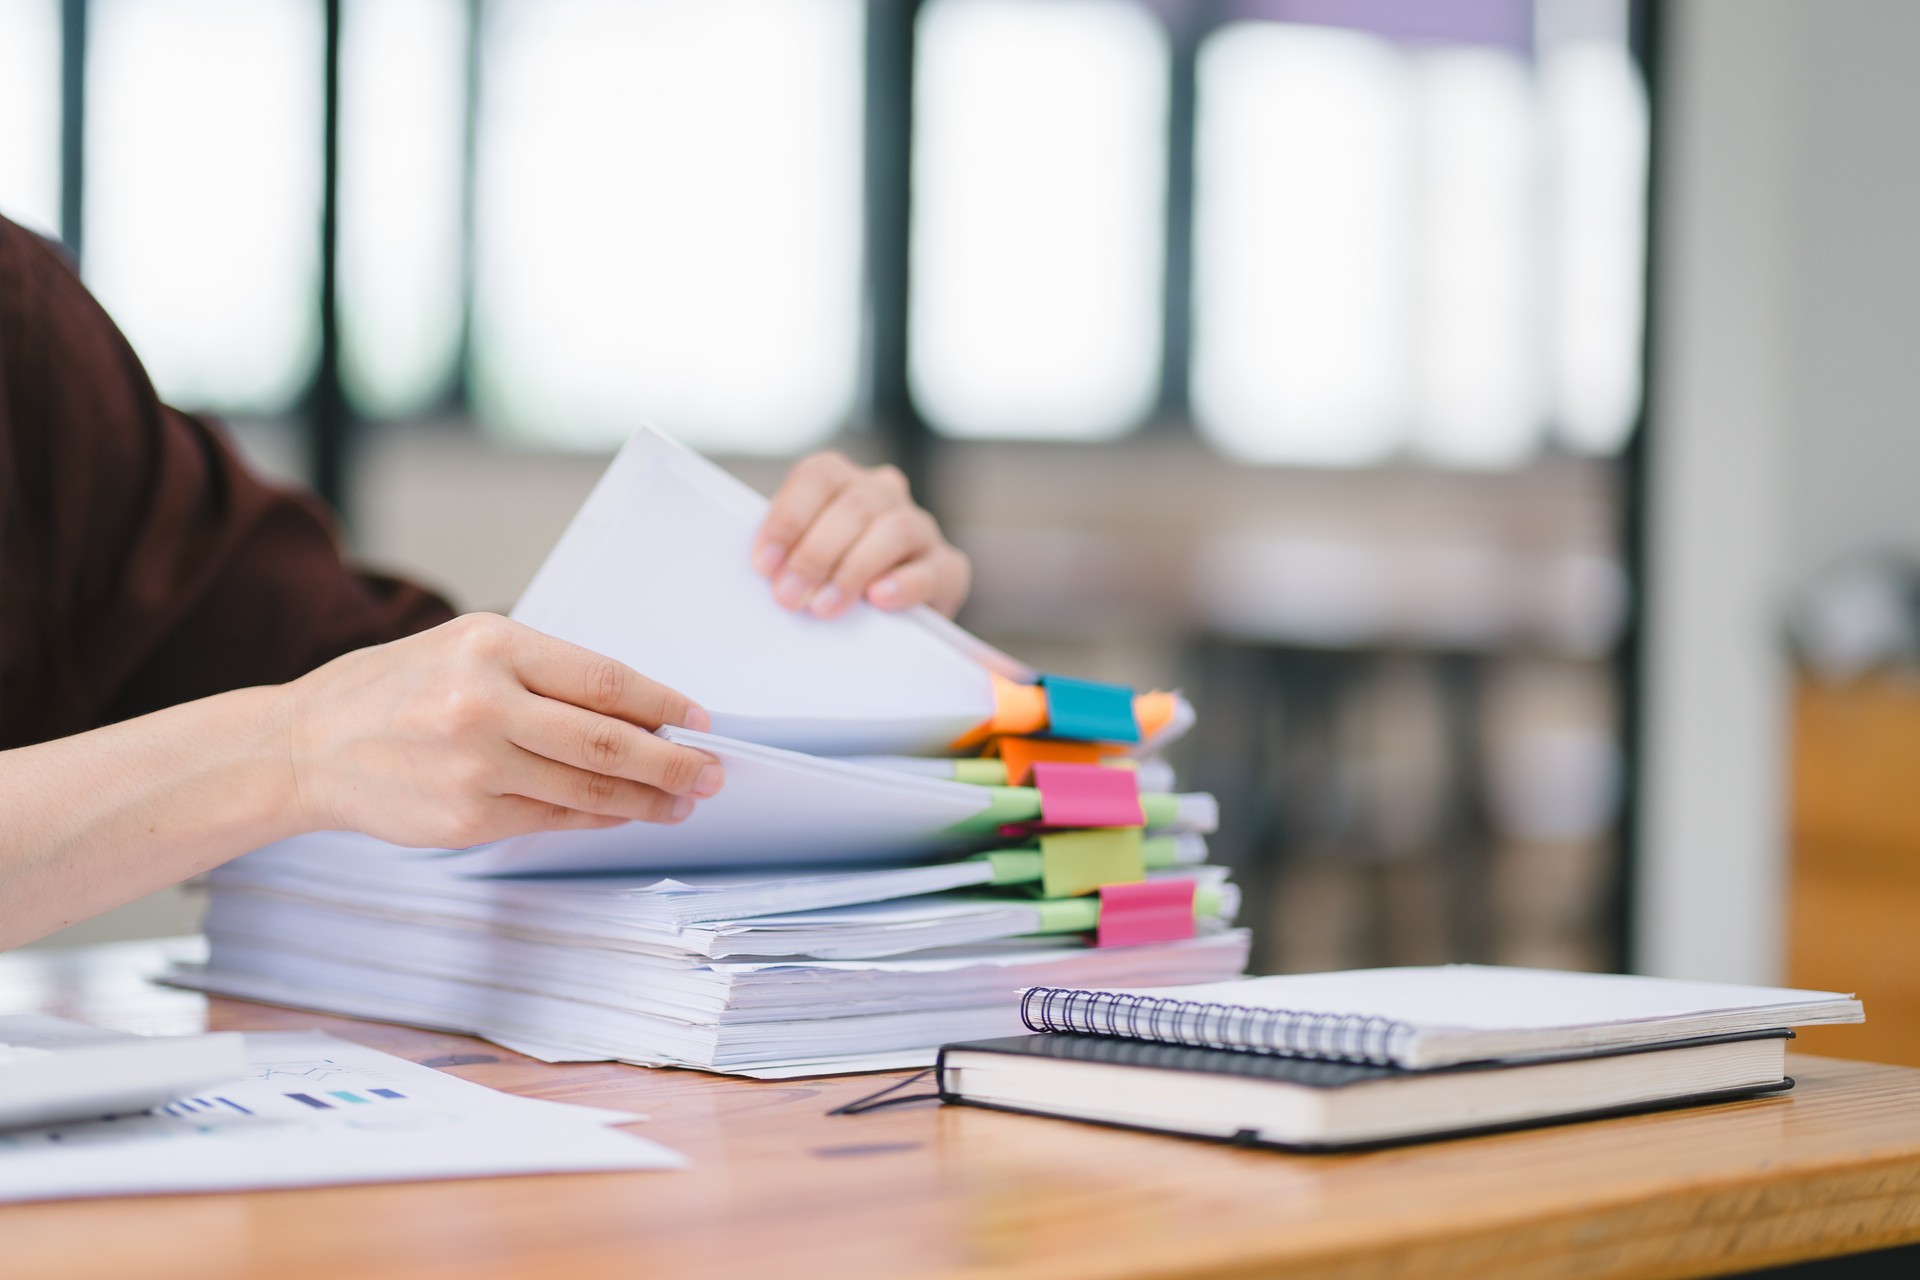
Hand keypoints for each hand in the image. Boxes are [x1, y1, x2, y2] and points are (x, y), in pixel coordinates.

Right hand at [276, 614, 721, 848]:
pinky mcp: (468, 818)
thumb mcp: (467, 648)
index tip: (701, 719)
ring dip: (647, 799)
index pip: (606, 680)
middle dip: (674, 762)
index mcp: (493, 646)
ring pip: (589, 791)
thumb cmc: (395, 688)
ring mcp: (475, 768)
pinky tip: (626, 813)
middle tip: (713, 772)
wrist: (306, 746)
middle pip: (608, 743)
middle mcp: (484, 705)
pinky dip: (599, 818)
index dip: (664, 704)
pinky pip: (554, 820)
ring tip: (682, 800)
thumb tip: (640, 711)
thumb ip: (548, 674)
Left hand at [751, 451, 971, 618]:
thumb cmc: (829, 582)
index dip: (788, 518)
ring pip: (894, 530)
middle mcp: (885, 493)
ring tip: (824, 607)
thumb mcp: (803, 559)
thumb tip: (767, 572)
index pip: (818, 477)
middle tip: (789, 595)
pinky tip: (878, 600)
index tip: (765, 564)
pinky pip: (931, 570)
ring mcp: (920, 528)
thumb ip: (788, 553)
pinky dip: (903, 584)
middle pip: (854, 506)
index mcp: (844, 481)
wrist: (887, 622)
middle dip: (815, 554)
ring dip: (853, 570)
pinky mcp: (948, 568)